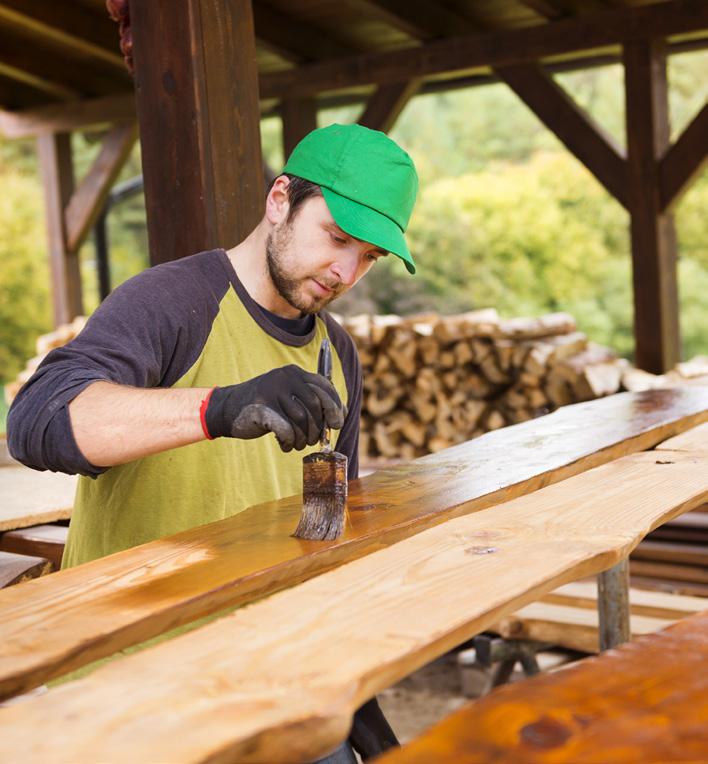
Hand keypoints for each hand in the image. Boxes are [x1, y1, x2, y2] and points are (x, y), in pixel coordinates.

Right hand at [204, 365, 345, 451]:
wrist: (227, 409)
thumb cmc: (265, 406)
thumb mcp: (289, 397)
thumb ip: (311, 401)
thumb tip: (339, 414)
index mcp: (294, 373)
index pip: (324, 386)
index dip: (335, 406)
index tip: (337, 423)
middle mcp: (284, 378)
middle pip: (315, 405)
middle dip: (319, 427)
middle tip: (314, 440)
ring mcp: (271, 391)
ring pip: (301, 420)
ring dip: (302, 438)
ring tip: (297, 444)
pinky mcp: (261, 408)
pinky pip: (286, 429)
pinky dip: (290, 441)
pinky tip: (285, 444)